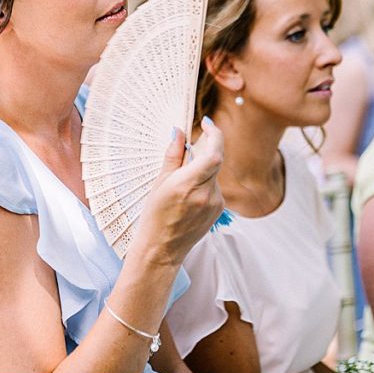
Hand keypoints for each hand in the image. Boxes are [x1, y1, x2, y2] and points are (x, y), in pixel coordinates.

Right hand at [134, 117, 223, 267]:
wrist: (162, 249)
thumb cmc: (154, 216)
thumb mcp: (159, 183)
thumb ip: (173, 155)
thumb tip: (179, 132)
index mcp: (188, 185)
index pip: (214, 153)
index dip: (214, 134)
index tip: (206, 122)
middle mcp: (206, 194)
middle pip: (215, 160)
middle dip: (205, 148)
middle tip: (189, 147)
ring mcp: (215, 203)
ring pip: (214, 173)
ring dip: (202, 168)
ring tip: (181, 183)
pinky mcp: (219, 209)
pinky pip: (214, 186)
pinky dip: (204, 182)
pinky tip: (188, 195)